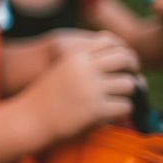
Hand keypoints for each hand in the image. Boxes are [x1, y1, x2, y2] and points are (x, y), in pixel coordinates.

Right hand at [21, 31, 138, 143]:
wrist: (29, 119)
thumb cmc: (47, 96)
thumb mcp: (62, 69)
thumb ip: (87, 61)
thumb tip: (126, 59)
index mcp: (76, 56)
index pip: (111, 43)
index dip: (123, 52)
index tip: (124, 65)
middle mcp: (85, 69)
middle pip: (125, 59)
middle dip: (133, 69)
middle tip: (132, 80)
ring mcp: (91, 89)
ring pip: (129, 84)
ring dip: (128, 93)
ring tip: (117, 100)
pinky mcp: (96, 110)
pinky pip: (125, 106)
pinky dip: (122, 111)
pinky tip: (111, 113)